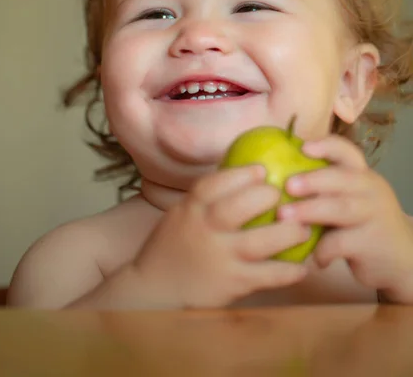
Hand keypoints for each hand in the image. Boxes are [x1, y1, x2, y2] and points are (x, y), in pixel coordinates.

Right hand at [131, 166, 309, 308]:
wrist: (155, 289)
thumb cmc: (175, 245)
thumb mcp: (183, 214)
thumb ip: (208, 198)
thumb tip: (244, 174)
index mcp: (190, 209)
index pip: (212, 184)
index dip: (240, 174)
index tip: (262, 169)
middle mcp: (204, 230)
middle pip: (237, 207)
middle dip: (266, 197)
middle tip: (285, 196)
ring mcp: (218, 258)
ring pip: (258, 242)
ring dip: (286, 233)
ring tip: (304, 228)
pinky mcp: (231, 284)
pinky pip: (265, 277)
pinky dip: (287, 272)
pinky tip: (302, 268)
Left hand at [279, 135, 412, 302]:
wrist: (402, 259)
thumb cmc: (361, 224)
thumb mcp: (350, 199)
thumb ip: (323, 187)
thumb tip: (272, 176)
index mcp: (361, 175)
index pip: (347, 152)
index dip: (326, 146)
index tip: (302, 147)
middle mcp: (370, 190)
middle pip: (341, 178)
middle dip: (312, 180)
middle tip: (287, 185)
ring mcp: (374, 215)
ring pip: (340, 209)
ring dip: (309, 211)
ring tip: (283, 217)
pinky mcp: (373, 243)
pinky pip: (342, 243)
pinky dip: (323, 250)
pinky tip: (313, 258)